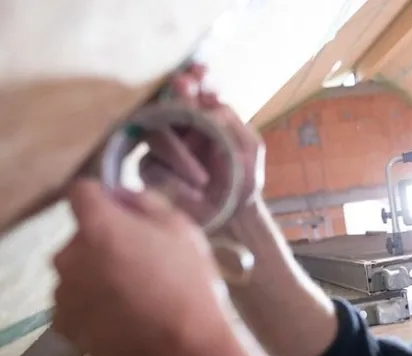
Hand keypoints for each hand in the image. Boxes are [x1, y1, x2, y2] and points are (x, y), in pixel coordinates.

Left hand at [53, 179, 233, 355]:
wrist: (184, 345)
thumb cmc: (188, 281)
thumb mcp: (181, 228)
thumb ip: (146, 202)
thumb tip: (123, 195)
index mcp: (98, 226)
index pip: (81, 191)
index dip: (101, 198)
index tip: (120, 211)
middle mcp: (70, 255)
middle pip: (80, 235)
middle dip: (103, 241)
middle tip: (137, 260)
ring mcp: (63, 292)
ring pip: (76, 269)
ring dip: (95, 273)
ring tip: (131, 292)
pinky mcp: (64, 323)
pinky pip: (74, 301)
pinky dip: (91, 303)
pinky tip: (120, 313)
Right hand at [139, 64, 264, 226]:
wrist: (235, 217)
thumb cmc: (242, 180)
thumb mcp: (249, 148)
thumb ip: (232, 122)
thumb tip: (209, 100)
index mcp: (204, 119)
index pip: (192, 92)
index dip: (192, 78)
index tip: (200, 70)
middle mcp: (180, 129)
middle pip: (166, 105)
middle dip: (176, 97)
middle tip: (185, 88)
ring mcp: (163, 149)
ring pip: (156, 134)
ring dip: (179, 153)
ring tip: (204, 179)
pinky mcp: (150, 172)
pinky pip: (153, 166)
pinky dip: (175, 178)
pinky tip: (195, 191)